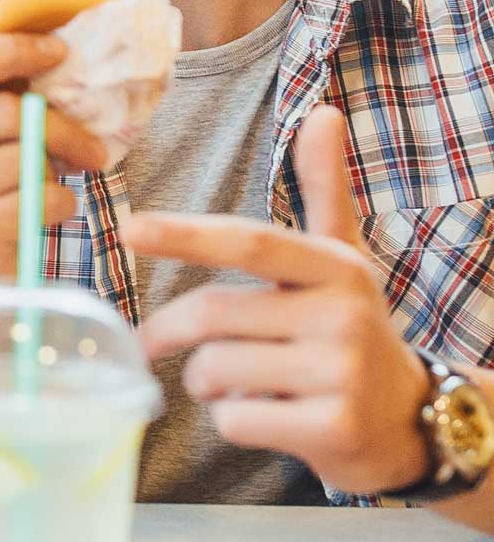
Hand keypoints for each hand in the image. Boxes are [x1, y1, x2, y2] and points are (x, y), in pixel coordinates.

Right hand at [0, 33, 107, 297]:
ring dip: (55, 174)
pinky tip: (40, 223)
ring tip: (43, 196)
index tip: (58, 52)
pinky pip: (40, 196)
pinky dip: (60, 207)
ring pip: (27, 154)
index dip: (10, 49)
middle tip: (86, 148)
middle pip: (4, 110)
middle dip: (60, 126)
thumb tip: (49, 52)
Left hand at [128, 105, 429, 493]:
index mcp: (335, 267)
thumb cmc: (351, 331)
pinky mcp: (333, 429)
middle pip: (213, 314)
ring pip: (216, 370)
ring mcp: (341, 374)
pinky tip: (261, 417)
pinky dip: (228, 420)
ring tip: (230, 382)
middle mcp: (342, 315)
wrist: (411, 421)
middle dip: (167, 331)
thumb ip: (324, 190)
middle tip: (151, 342)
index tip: (130, 228)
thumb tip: (324, 112)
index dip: (185, 234)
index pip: (248, 242)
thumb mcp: (342, 261)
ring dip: (202, 381)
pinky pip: (234, 420)